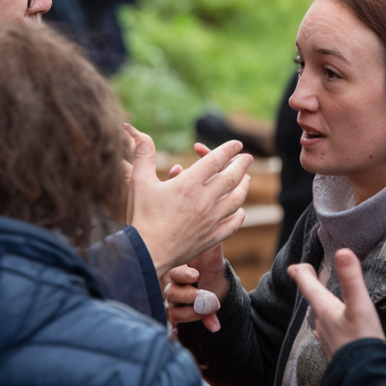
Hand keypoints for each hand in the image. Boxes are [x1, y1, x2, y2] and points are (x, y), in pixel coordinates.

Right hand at [124, 124, 251, 277]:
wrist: (146, 253)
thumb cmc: (141, 217)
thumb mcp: (139, 181)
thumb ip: (143, 154)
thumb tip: (138, 132)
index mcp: (188, 184)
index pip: (216, 160)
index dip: (228, 149)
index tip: (237, 143)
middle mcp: (204, 200)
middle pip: (232, 177)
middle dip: (242, 164)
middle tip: (247, 157)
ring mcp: (210, 220)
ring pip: (236, 199)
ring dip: (244, 186)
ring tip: (247, 179)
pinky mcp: (211, 237)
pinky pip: (233, 224)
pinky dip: (239, 214)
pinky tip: (240, 210)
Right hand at [165, 245, 229, 331]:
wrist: (217, 282)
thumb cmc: (210, 263)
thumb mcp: (211, 252)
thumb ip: (210, 246)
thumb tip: (212, 241)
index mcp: (176, 268)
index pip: (171, 272)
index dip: (181, 275)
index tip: (196, 275)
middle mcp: (171, 285)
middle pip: (169, 293)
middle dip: (187, 296)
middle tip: (206, 296)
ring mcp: (173, 302)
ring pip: (172, 311)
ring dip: (192, 312)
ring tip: (212, 308)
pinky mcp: (178, 315)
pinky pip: (176, 323)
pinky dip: (189, 326)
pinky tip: (209, 325)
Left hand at [287, 248, 383, 361]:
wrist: (364, 379)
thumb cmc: (361, 342)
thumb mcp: (360, 306)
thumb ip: (351, 279)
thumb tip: (343, 252)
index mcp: (324, 310)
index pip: (307, 286)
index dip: (301, 273)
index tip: (294, 267)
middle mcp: (322, 324)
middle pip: (313, 300)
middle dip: (311, 288)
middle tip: (307, 276)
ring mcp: (328, 338)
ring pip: (321, 317)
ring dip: (322, 306)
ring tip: (324, 300)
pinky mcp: (336, 350)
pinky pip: (330, 331)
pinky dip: (331, 322)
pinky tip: (339, 327)